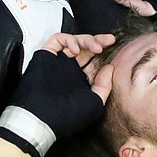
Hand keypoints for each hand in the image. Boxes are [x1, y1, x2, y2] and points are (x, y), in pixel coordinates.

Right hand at [0, 33, 115, 156]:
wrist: (42, 117)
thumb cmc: (67, 116)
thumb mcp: (95, 103)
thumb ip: (104, 86)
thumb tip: (109, 69)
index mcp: (81, 81)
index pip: (95, 62)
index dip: (105, 55)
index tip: (114, 50)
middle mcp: (71, 70)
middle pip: (86, 49)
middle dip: (99, 42)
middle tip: (109, 40)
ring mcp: (59, 62)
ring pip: (75, 42)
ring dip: (88, 40)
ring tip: (97, 47)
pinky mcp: (47, 55)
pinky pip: (58, 40)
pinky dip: (69, 39)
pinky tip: (76, 48)